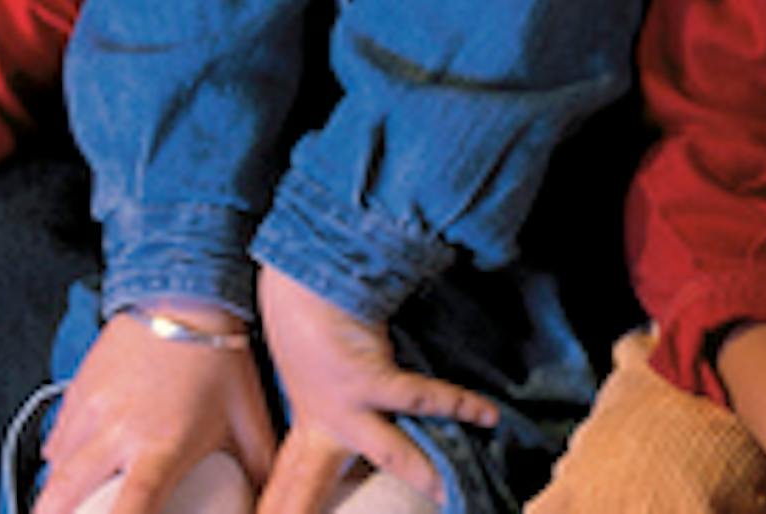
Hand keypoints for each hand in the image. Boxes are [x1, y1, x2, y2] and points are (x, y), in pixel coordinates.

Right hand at [40, 306, 274, 513]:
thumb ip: (260, 472)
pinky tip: (61, 470)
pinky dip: (57, 457)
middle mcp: (118, 428)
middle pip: (70, 487)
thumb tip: (276, 505)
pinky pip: (59, 432)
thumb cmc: (219, 358)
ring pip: (57, 461)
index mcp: (161, 443)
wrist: (185, 294)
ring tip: (50, 512)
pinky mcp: (81, 386)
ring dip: (52, 492)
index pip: (133, 503)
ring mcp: (92, 405)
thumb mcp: (250, 421)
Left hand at [252, 267, 499, 513]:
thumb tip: (392, 440)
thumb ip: (335, 414)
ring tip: (446, 493)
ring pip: (386, 450)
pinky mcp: (367, 375)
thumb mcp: (313, 377)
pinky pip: (419, 396)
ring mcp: (342, 400)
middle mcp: (322, 420)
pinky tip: (487, 413)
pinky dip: (457, 403)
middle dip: (297, 512)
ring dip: (420, 471)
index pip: (290, 481)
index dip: (278, 508)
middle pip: (309, 484)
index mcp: (310, 426)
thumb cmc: (310, 322)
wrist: (300, 275)